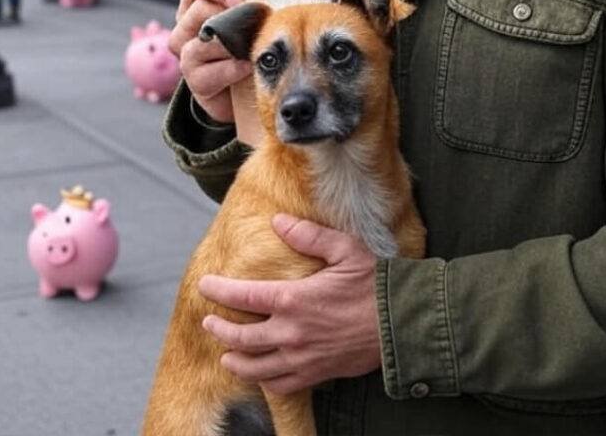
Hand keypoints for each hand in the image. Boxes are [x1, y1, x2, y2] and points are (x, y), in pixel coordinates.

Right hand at [169, 0, 251, 121]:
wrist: (248, 91)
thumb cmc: (252, 47)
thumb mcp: (252, 21)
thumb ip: (252, 5)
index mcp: (196, 6)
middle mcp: (186, 29)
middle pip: (199, 11)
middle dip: (231, 17)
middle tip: (257, 24)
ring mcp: (187, 56)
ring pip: (200, 43)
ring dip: (230, 45)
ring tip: (252, 47)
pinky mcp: (195, 82)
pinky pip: (207, 73)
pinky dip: (230, 69)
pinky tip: (247, 67)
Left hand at [199, 214, 380, 393]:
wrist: (400, 325)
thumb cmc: (373, 284)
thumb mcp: (344, 249)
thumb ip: (309, 235)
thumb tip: (278, 221)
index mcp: (294, 299)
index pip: (244, 296)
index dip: (220, 291)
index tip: (205, 285)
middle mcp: (291, 332)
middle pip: (242, 337)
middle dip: (219, 330)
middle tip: (207, 323)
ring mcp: (302, 357)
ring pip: (256, 367)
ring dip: (236, 360)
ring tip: (226, 354)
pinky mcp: (316, 373)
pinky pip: (281, 384)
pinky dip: (265, 380)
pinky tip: (261, 373)